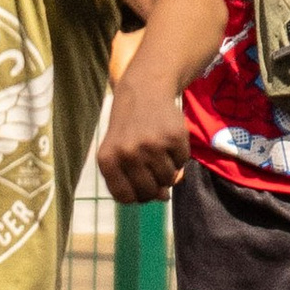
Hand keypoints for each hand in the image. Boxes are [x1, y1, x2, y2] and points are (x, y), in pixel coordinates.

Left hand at [97, 78, 190, 207]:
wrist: (144, 90)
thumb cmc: (128, 128)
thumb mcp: (119, 152)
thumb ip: (134, 180)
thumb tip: (164, 198)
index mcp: (108, 160)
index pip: (125, 197)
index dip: (136, 196)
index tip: (140, 187)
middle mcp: (128, 153)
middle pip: (149, 191)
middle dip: (154, 187)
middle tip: (153, 170)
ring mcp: (152, 145)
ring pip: (168, 179)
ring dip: (168, 171)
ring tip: (160, 153)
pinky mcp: (174, 137)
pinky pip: (182, 162)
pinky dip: (179, 156)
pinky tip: (168, 141)